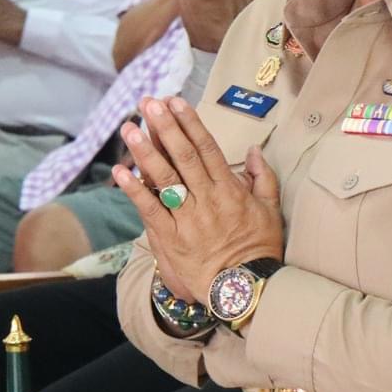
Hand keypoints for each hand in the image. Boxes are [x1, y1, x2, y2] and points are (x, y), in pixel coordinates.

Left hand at [112, 96, 283, 304]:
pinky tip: (120, 171)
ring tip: (129, 128)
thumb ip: (263, 178)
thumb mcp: (271, 210)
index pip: (207, 149)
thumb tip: (254, 150)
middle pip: (182, 156)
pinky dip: (134, 190)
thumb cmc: (259, 249)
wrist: (245, 289)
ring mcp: (187, 219)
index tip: (176, 102)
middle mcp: (207, 199)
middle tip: (148, 103)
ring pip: (164, 179)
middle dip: (164, 127)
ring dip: (145, 151)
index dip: (190, 123)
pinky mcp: (171, 239)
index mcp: (230, 190)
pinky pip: (150, 210)